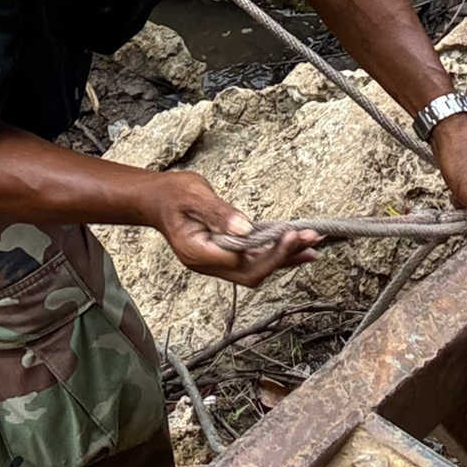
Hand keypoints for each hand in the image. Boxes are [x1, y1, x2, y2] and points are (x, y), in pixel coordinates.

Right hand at [146, 170, 321, 286]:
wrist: (155, 199)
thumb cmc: (171, 193)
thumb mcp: (193, 195)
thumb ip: (218, 212)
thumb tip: (245, 227)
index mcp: (198, 253)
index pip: (241, 263)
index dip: (269, 253)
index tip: (290, 234)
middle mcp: (209, 264)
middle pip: (252, 273)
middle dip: (283, 258)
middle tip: (310, 239)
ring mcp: (216, 263)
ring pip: (255, 269)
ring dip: (284, 258)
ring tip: (312, 245)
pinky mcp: (223, 255)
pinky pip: (252, 260)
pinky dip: (274, 253)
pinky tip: (293, 247)